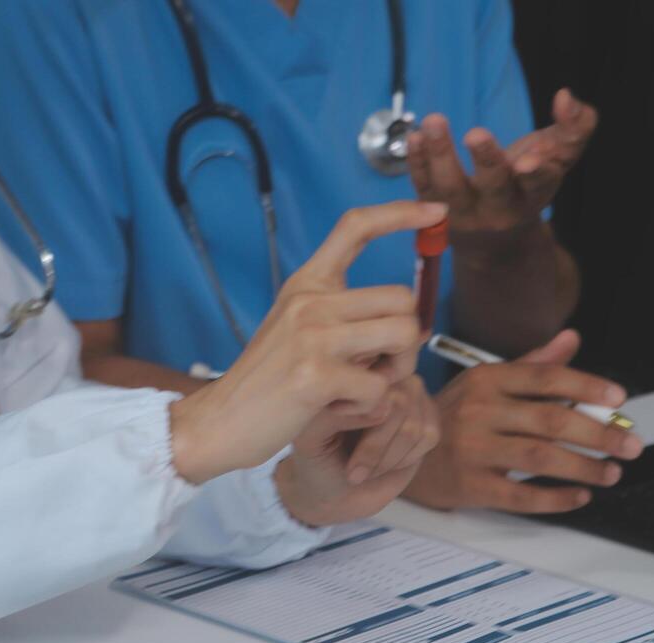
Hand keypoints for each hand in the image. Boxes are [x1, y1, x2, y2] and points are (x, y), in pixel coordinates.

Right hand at [169, 200, 447, 484]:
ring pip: (404, 335)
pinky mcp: (316, 376)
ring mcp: (312, 336)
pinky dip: (370, 408)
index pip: (356, 227)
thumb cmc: (266, 383)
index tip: (434, 210)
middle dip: (408, 340)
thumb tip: (404, 317)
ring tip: (366, 389)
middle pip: (402, 298)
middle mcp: (310, 301)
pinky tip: (340, 411)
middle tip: (383, 367)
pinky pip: (380, 387)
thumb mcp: (295, 330)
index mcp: (306, 285)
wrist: (219, 422)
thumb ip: (342, 315)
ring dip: (398, 371)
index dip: (400, 213)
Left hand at [277, 375, 440, 527]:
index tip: (334, 444)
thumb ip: (335, 415)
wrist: (335, 493)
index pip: (371, 382)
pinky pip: (428, 435)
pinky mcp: (426, 417)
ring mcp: (408, 393)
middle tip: (354, 472)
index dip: (360, 419)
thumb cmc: (318, 462)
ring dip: (387, 459)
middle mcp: (383, 375)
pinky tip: (385, 465)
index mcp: (350, 371)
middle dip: (375, 447)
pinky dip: (404, 460)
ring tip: (365, 471)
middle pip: (398, 403)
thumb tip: (378, 409)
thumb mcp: (311, 437)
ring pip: (414, 425)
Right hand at [404, 329, 643, 512]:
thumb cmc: (450, 418)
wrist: (399, 454)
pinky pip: (521, 494)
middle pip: (550, 420)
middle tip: (629, 444)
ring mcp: (472, 449)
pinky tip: (578, 496)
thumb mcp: (485, 383)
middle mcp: (478, 411)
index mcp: (487, 380)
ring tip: (610, 472)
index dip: (586, 387)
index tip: (618, 399)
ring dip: (583, 467)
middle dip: (598, 433)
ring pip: (540, 457)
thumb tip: (571, 340)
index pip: (545, 378)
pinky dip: (556, 498)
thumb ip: (532, 364)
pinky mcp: (470, 485)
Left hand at [406, 89, 597, 236]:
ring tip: (434, 121)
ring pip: (451, 188)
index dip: (536, 172)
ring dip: (440, 155)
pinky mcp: (436, 209)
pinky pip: (424, 187)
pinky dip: (417, 163)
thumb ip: (575, 127)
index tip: (529, 161)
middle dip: (486, 160)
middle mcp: (500, 208)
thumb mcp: (559, 157)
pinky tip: (414, 136)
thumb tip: (566, 96)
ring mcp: (465, 212)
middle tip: (476, 134)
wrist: (494, 239)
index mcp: (533, 194)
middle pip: (494, 186)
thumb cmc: (528, 184)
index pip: (539, 183)